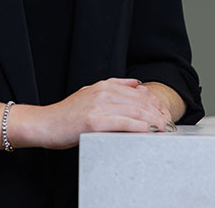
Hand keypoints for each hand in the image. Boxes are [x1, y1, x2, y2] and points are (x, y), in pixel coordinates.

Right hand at [13, 78, 172, 149]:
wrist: (45, 124)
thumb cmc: (67, 114)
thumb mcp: (91, 92)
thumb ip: (114, 86)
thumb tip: (137, 83)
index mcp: (104, 86)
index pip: (138, 93)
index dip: (155, 103)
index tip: (165, 113)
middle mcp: (103, 93)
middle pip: (140, 102)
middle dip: (158, 113)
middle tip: (169, 123)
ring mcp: (98, 106)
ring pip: (134, 112)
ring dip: (153, 121)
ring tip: (163, 129)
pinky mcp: (93, 121)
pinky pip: (122, 123)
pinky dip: (138, 127)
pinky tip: (148, 131)